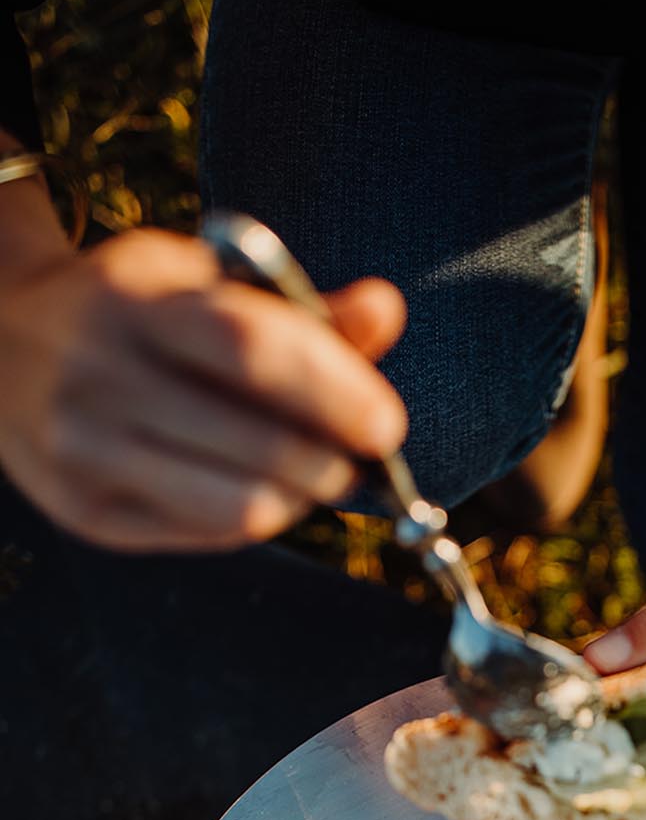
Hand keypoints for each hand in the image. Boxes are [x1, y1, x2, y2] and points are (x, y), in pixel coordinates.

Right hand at [0, 223, 406, 550]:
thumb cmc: (131, 313)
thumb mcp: (198, 283)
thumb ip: (296, 306)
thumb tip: (386, 309)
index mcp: (133, 302)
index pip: (253, 349)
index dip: (335, 392)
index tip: (385, 426)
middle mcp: (98, 377)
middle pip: (258, 444)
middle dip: (332, 461)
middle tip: (356, 457)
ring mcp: (84, 452)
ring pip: (241, 506)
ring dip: (302, 498)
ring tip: (312, 475)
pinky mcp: (86, 514)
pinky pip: (210, 535)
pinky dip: (257, 518)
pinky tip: (258, 489)